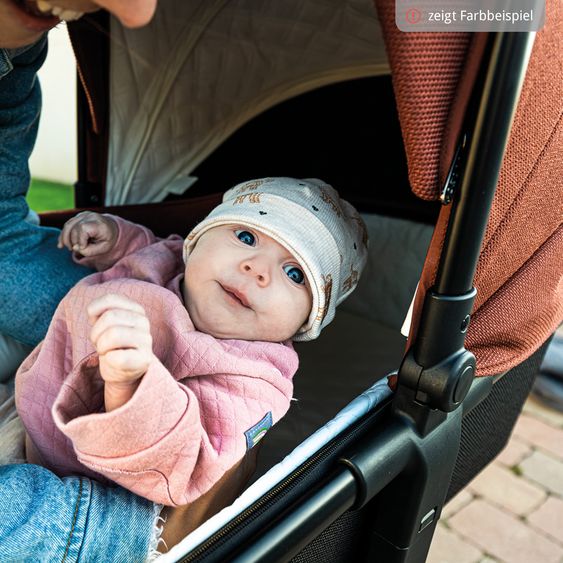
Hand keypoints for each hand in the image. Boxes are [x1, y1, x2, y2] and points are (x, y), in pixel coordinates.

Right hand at [58, 212, 117, 256]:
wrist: (112, 228)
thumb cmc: (108, 239)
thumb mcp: (103, 248)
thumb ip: (90, 251)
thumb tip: (75, 248)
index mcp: (99, 223)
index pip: (83, 228)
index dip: (80, 240)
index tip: (83, 248)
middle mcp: (90, 216)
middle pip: (74, 228)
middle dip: (73, 241)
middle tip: (76, 251)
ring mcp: (83, 215)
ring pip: (68, 225)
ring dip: (65, 239)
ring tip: (69, 248)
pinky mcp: (78, 217)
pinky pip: (67, 225)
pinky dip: (63, 235)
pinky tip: (61, 244)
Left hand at [88, 294, 153, 410]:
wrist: (123, 371)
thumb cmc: (112, 345)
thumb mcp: (105, 323)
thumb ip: (101, 310)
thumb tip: (92, 311)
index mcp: (136, 309)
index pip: (110, 300)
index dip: (95, 313)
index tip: (98, 325)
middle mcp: (144, 322)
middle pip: (109, 317)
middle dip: (96, 333)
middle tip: (100, 344)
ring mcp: (146, 341)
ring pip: (113, 335)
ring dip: (101, 347)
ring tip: (107, 352)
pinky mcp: (144, 360)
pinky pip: (117, 357)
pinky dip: (108, 360)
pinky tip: (114, 361)